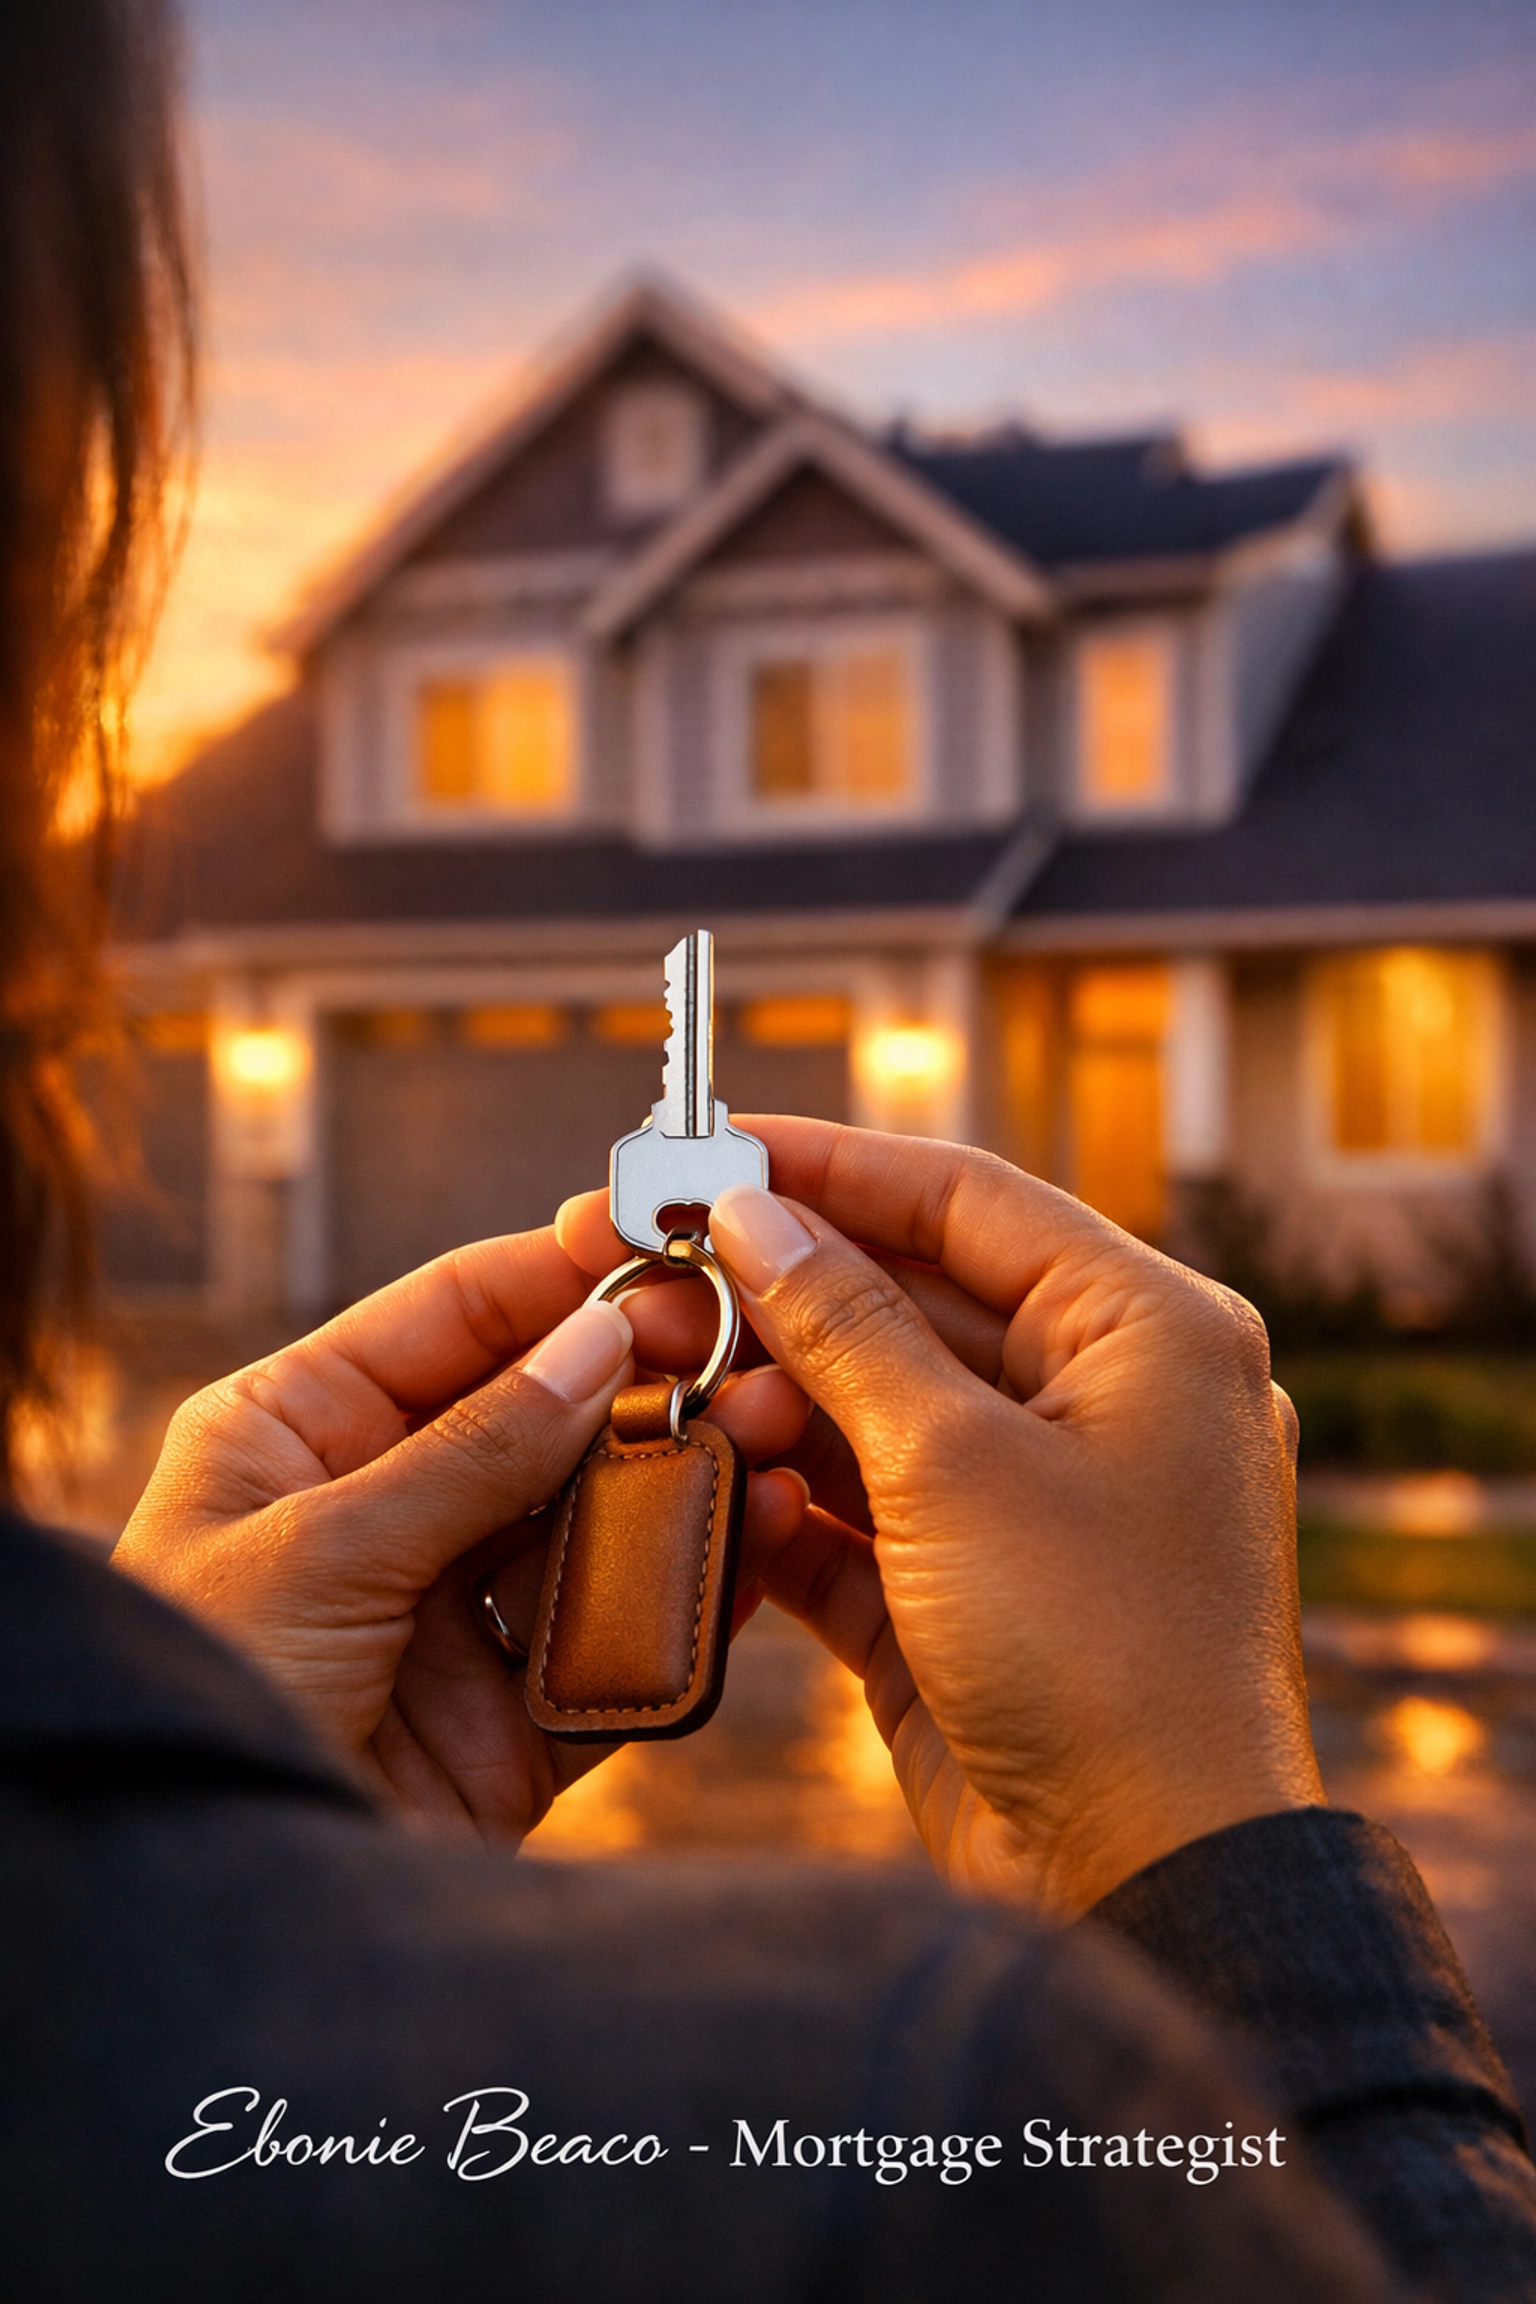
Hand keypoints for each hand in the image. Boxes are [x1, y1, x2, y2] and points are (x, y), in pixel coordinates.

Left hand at [113, 1226, 809, 1842]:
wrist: (208, 1918)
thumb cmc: (203, 1698)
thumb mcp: (321, 1549)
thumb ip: (472, 1448)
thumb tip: (598, 1339)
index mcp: (297, 1434)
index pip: (450, 1318)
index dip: (559, 1281)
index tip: (669, 1258)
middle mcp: (382, 1513)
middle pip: (542, 1418)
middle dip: (649, 1384)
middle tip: (753, 1356)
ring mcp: (451, 1619)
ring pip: (593, 1524)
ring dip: (684, 1480)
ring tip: (773, 1439)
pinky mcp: (510, 1725)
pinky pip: (616, 1644)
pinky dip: (686, 1598)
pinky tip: (754, 1542)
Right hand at [557, 1118, 1320, 1917]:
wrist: (1143, 1886)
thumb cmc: (1096, 1653)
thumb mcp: (953, 1463)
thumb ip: (843, 1325)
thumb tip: (754, 1213)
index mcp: (1145, 1327)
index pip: (967, 1195)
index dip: (830, 1163)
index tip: (710, 1146)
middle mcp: (1101, 1392)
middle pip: (912, 1294)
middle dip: (779, 1286)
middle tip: (647, 1262)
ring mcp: (1037, 1492)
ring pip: (876, 1400)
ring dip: (773, 1393)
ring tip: (667, 1378)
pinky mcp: (974, 1582)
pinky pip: (866, 1502)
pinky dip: (791, 1492)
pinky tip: (714, 1477)